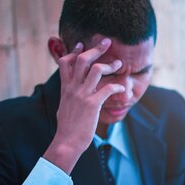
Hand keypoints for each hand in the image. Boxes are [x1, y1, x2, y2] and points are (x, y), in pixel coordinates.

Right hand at [43, 38, 124, 173]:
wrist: (67, 141)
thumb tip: (69, 94)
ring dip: (109, 65)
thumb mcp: (63, 107)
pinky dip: (117, 86)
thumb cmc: (67, 127)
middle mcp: (73, 88)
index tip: (82, 43)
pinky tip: (121, 89)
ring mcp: (82, 95)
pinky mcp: (92, 104)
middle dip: (96, 49)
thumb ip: (68, 96)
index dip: (74, 51)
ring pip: (96, 70)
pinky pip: (107, 88)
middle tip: (107, 42)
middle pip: (82, 60)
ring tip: (119, 64)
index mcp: (65, 88)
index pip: (66, 63)